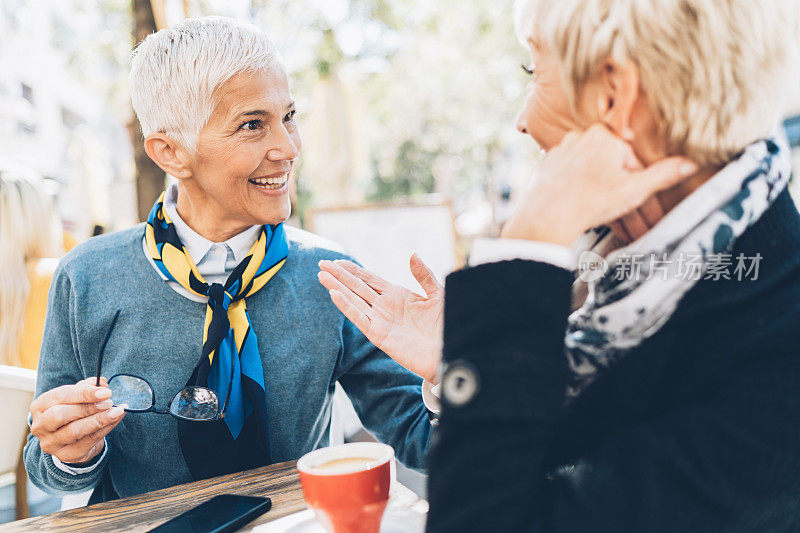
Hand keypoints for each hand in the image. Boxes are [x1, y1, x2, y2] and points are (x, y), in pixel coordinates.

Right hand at [29, 377, 124, 465]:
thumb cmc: (74, 412)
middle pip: (60, 415)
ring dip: (99, 420)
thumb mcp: (78, 396)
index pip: (60, 396)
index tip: (105, 391)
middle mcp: (40, 425)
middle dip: (87, 407)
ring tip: (116, 412)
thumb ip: (88, 387)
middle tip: (109, 402)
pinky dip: (105, 428)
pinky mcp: (66, 454)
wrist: (74, 439)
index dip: (84, 393)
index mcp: (40, 406)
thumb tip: (101, 383)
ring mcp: (51, 442)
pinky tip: (116, 419)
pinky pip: (88, 441)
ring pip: (74, 431)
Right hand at [318, 255, 443, 382]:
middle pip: (357, 287)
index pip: (369, 279)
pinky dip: (347, 307)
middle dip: (339, 276)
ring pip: (354, 301)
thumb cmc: (446, 325)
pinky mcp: (380, 336)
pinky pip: (360, 319)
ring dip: (337, 288)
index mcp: (397, 295)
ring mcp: (381, 321)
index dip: (353, 270)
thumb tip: (412, 254)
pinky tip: (334, 294)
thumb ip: (424, 275)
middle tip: (321, 264)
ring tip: (322, 276)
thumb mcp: (438, 295)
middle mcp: (385, 307)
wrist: (450, 351)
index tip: (337, 261)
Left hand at [501, 124, 697, 245]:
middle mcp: (581, 139)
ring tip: (620, 228)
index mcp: (604, 136)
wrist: (546, 217)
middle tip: (639, 227)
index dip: (646, 193)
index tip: (652, 214)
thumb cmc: (589, 201)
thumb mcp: (635, 189)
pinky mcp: (548, 169)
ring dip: (611, 204)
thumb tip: (690, 163)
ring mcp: (562, 153)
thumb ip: (663, 175)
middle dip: (630, 203)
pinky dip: (587, 198)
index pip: (634, 165)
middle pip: (614, 174)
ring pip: (595, 179)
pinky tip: (594, 217)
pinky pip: (575, 182)